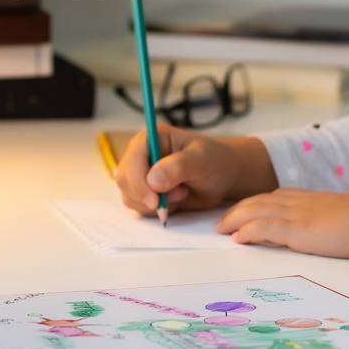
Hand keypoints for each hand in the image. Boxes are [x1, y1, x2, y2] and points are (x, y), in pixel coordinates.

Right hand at [113, 125, 276, 216]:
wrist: (223, 177)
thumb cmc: (215, 161)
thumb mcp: (202, 159)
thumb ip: (178, 166)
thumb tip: (153, 180)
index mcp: (150, 138)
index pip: (132, 159)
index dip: (138, 180)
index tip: (155, 200)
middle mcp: (141, 155)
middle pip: (125, 180)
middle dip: (148, 195)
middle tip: (179, 196)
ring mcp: (140, 174)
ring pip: (130, 196)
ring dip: (155, 204)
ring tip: (182, 194)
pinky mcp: (145, 192)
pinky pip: (138, 207)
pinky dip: (156, 210)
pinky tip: (176, 200)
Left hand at [215, 188, 348, 261]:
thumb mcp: (344, 220)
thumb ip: (328, 223)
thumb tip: (323, 233)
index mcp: (313, 199)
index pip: (276, 197)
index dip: (256, 202)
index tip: (243, 209)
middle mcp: (301, 202)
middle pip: (259, 200)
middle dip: (238, 209)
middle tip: (221, 220)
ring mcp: (298, 214)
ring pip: (255, 210)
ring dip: (234, 218)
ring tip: (220, 228)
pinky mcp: (298, 228)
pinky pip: (264, 227)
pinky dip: (247, 231)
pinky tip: (236, 238)